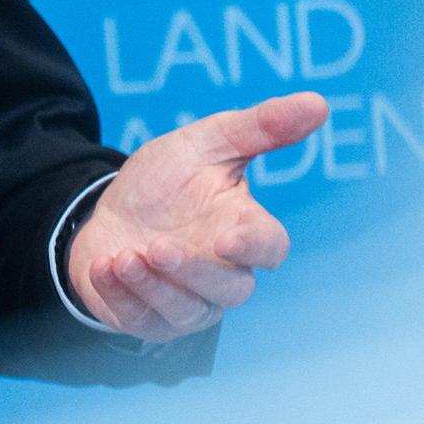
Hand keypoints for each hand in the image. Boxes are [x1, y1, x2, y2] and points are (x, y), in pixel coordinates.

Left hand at [67, 91, 329, 342]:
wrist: (108, 211)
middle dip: (193, 271)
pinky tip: (104, 268)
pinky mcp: (150, 318)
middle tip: (158, 247)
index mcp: (241, 229)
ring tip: (124, 257)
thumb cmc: (166, 182)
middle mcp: (222, 273)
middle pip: (230, 288)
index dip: (254, 247)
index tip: (227, 237)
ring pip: (186, 310)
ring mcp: (188, 301)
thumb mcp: (204, 143)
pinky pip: (142, 321)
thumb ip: (259, 127)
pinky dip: (121, 297)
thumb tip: (319, 102)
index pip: (268, 247)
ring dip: (153, 286)